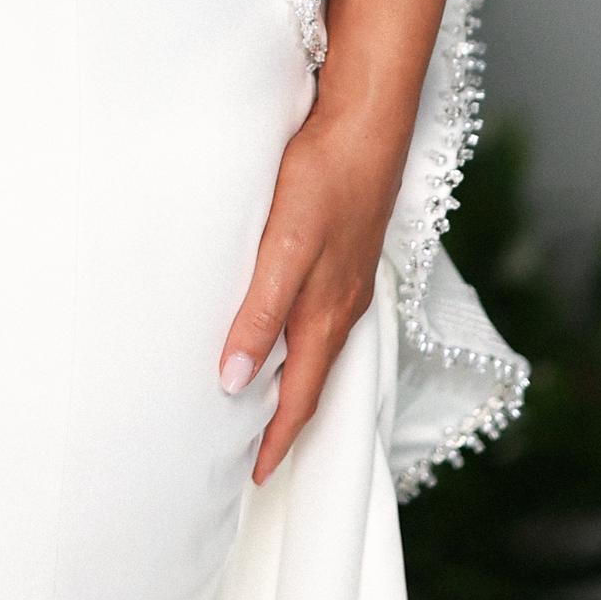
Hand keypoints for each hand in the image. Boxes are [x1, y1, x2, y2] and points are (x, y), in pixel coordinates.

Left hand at [217, 107, 399, 482]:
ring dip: (295, 385)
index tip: (254, 477)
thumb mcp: (284, 249)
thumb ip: (261, 314)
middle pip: (312, 382)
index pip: (300, 397)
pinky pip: (323, 318)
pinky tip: (289, 333)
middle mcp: (341, 306)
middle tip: (255, 458)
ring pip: (318, 350)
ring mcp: (347, 280)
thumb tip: (234, 380)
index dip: (277, 440)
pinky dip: (303, 345)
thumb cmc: (323, 178)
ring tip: (265, 408)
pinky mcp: (345, 254)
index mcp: (326, 315)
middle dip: (286, 424)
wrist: (366, 122)